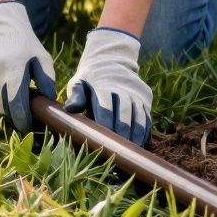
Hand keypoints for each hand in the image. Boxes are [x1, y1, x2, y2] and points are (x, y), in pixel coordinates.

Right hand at [0, 1, 56, 131]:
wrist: (0, 27)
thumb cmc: (25, 45)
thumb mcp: (42, 59)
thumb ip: (47, 81)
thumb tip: (48, 101)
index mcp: (13, 69)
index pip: (16, 105)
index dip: (22, 119)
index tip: (27, 124)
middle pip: (2, 108)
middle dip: (11, 111)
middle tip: (19, 106)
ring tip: (7, 93)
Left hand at [64, 28, 152, 145]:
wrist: (112, 62)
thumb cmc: (90, 80)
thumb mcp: (79, 82)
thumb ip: (76, 95)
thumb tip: (70, 108)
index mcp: (103, 87)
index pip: (105, 108)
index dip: (105, 125)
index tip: (102, 141)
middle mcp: (123, 90)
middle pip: (125, 115)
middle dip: (121, 134)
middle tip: (116, 153)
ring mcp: (136, 96)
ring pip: (139, 118)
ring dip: (135, 137)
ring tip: (129, 154)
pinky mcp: (146, 101)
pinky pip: (147, 119)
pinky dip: (144, 134)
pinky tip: (138, 147)